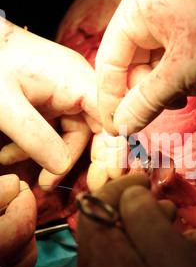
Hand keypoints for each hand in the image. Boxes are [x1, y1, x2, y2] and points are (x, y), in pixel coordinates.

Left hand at [0, 20, 101, 188]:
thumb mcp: (6, 104)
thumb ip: (35, 137)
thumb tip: (60, 167)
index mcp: (77, 80)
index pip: (110, 119)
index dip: (112, 149)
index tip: (107, 178)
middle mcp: (78, 84)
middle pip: (92, 130)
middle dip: (74, 160)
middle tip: (56, 186)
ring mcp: (66, 90)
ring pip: (71, 132)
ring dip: (49, 156)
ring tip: (29, 176)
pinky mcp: (52, 96)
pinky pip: (55, 127)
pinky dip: (37, 145)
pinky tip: (11, 155)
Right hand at [0, 174, 36, 266]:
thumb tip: (14, 184)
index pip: (21, 224)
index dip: (23, 201)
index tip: (16, 188)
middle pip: (27, 244)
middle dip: (21, 219)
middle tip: (7, 203)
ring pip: (25, 265)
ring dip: (19, 242)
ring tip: (0, 226)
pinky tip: (1, 254)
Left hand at [77, 174, 195, 266]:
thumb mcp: (168, 250)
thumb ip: (142, 214)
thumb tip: (128, 193)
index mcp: (98, 261)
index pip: (95, 208)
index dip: (121, 188)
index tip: (146, 179)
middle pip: (111, 235)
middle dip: (143, 215)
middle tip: (172, 210)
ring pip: (127, 260)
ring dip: (157, 241)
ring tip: (194, 238)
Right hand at [96, 0, 195, 135]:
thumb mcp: (184, 71)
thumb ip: (146, 101)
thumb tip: (121, 126)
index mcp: (136, 10)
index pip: (108, 64)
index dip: (110, 101)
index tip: (116, 131)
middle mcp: (146, 13)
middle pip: (130, 69)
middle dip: (151, 93)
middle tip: (171, 105)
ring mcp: (167, 22)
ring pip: (152, 71)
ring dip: (171, 89)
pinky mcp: (185, 32)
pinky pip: (171, 66)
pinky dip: (184, 81)